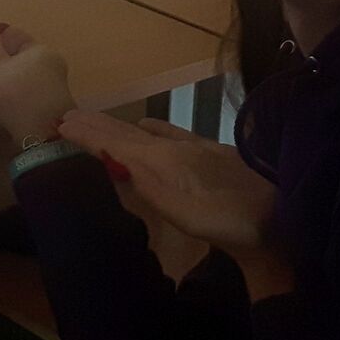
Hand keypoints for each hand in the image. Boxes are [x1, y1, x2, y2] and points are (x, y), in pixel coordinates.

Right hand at [56, 112, 277, 254]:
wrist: (280, 216)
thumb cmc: (228, 221)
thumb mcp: (180, 209)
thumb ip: (144, 183)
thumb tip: (109, 158)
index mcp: (163, 160)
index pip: (115, 142)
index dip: (87, 134)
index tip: (59, 125)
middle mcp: (175, 147)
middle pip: (129, 132)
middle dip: (97, 126)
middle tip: (68, 118)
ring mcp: (196, 148)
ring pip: (148, 132)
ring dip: (119, 128)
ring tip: (98, 125)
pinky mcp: (212, 154)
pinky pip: (170, 134)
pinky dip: (150, 130)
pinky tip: (151, 129)